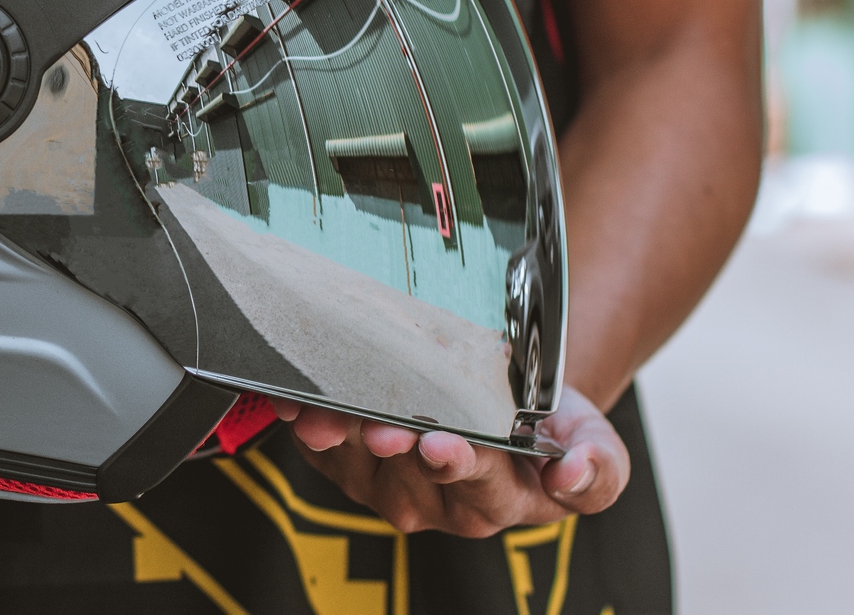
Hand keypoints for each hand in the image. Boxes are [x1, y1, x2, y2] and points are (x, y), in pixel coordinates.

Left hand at [271, 387, 627, 536]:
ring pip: (358, 464)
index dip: (459, 464)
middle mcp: (441, 501)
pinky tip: (297, 402)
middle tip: (383, 428)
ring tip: (328, 411)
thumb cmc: (545, 420)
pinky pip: (321, 450)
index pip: (478, 485)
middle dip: (395, 447)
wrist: (504, 394)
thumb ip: (599, 464)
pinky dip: (306, 423)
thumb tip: (573, 474)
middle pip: (410, 476)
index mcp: (502, 498)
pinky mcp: (348, 466)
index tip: (442, 444)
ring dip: (342, 435)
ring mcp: (389, 486)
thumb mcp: (593, 438)